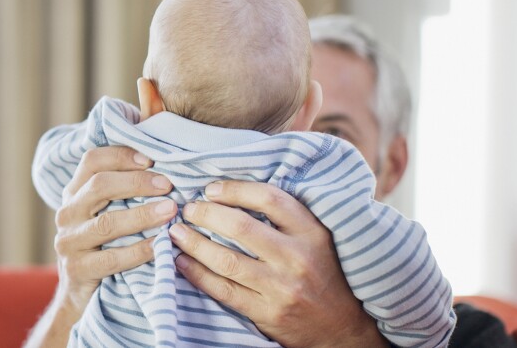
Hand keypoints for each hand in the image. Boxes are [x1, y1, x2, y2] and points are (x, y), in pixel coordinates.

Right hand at [53, 146, 176, 310]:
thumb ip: (122, 191)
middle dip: (137, 182)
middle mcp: (67, 212)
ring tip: (170, 210)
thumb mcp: (105, 212)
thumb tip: (164, 168)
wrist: (79, 293)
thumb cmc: (103, 244)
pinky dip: (139, 250)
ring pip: (107, 222)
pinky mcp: (77, 269)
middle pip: (99, 185)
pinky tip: (159, 244)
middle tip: (168, 185)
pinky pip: (112, 257)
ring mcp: (69, 241)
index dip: (121, 155)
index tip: (150, 159)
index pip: (92, 160)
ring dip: (142, 214)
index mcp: (74, 192)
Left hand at [170, 180, 387, 347]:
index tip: (211, 188)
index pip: (269, 198)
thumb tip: (232, 190)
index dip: (235, 189)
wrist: (340, 328)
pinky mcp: (267, 312)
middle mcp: (297, 257)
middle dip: (206, 214)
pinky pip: (224, 290)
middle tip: (187, 209)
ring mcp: (282, 287)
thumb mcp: (315, 239)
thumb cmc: (320, 273)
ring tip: (176, 232)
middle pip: (241, 227)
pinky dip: (197, 274)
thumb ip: (284, 216)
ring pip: (227, 259)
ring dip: (194, 243)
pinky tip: (181, 262)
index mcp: (311, 232)